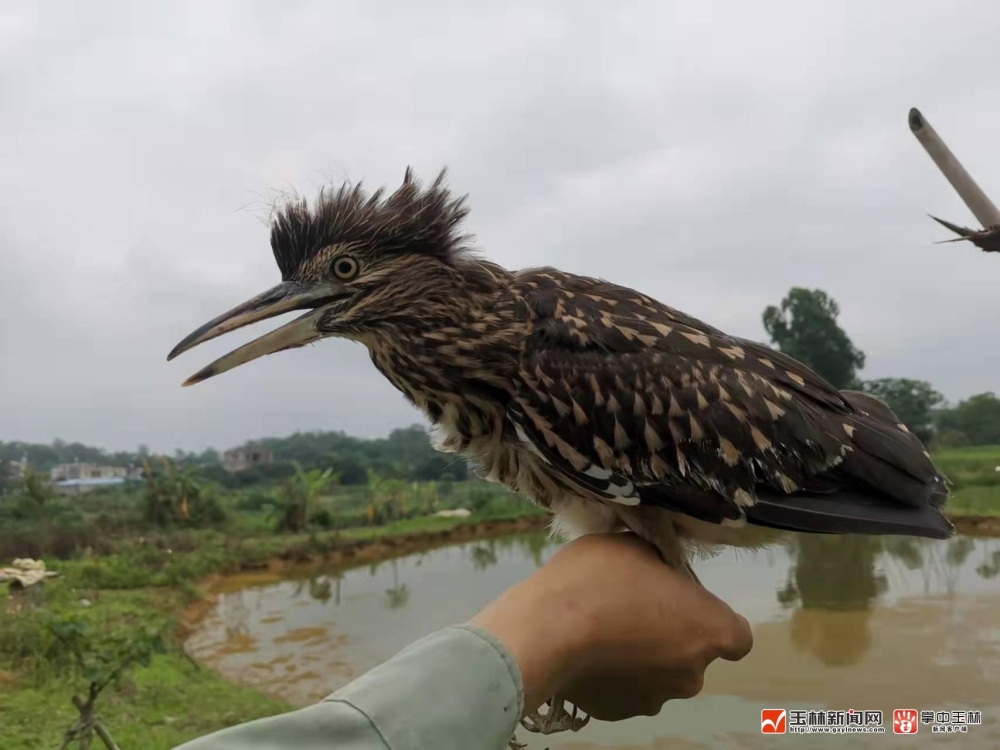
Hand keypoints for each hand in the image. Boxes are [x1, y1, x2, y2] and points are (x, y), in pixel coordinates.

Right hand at [470, 532, 751, 720]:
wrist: (547, 629)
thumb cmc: (599, 578)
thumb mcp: (635, 545)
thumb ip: (659, 561)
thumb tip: (656, 568)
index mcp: (710, 629)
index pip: (736, 635)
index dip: (709, 616)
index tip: (680, 602)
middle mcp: (693, 675)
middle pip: (692, 654)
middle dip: (670, 635)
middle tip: (632, 608)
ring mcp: (656, 699)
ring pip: (658, 675)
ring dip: (641, 657)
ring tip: (602, 631)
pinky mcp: (618, 714)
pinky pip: (624, 691)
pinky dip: (612, 676)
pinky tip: (587, 652)